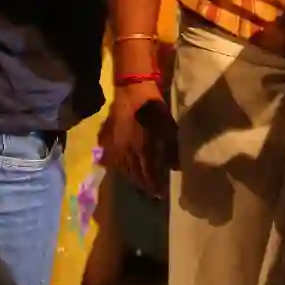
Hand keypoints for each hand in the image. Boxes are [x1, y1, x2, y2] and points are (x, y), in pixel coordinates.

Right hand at [102, 81, 177, 198]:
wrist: (133, 90)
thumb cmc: (154, 107)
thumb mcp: (169, 127)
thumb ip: (173, 148)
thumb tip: (177, 166)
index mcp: (143, 150)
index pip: (148, 175)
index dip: (154, 186)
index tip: (160, 194)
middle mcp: (127, 152)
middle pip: (134, 175)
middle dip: (143, 185)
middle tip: (150, 191)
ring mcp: (115, 146)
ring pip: (122, 169)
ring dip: (131, 177)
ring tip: (138, 181)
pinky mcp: (107, 139)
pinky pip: (110, 159)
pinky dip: (117, 166)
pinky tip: (121, 167)